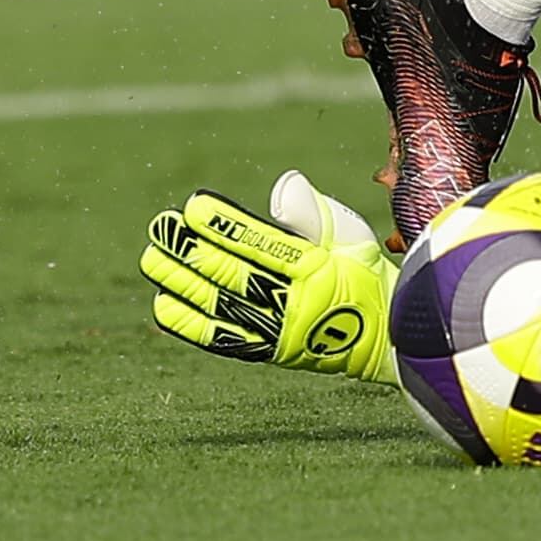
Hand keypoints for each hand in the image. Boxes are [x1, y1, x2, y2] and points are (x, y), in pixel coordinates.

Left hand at [141, 172, 396, 381]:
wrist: (387, 334)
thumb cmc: (365, 272)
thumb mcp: (353, 234)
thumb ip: (315, 212)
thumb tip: (282, 188)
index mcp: (319, 268)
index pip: (263, 244)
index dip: (227, 227)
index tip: (194, 207)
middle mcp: (296, 303)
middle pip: (234, 275)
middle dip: (194, 251)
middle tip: (160, 229)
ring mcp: (280, 332)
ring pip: (222, 305)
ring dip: (183, 283)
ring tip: (152, 261)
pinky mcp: (269, 352)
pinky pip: (225, 340)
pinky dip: (193, 324)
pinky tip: (164, 307)